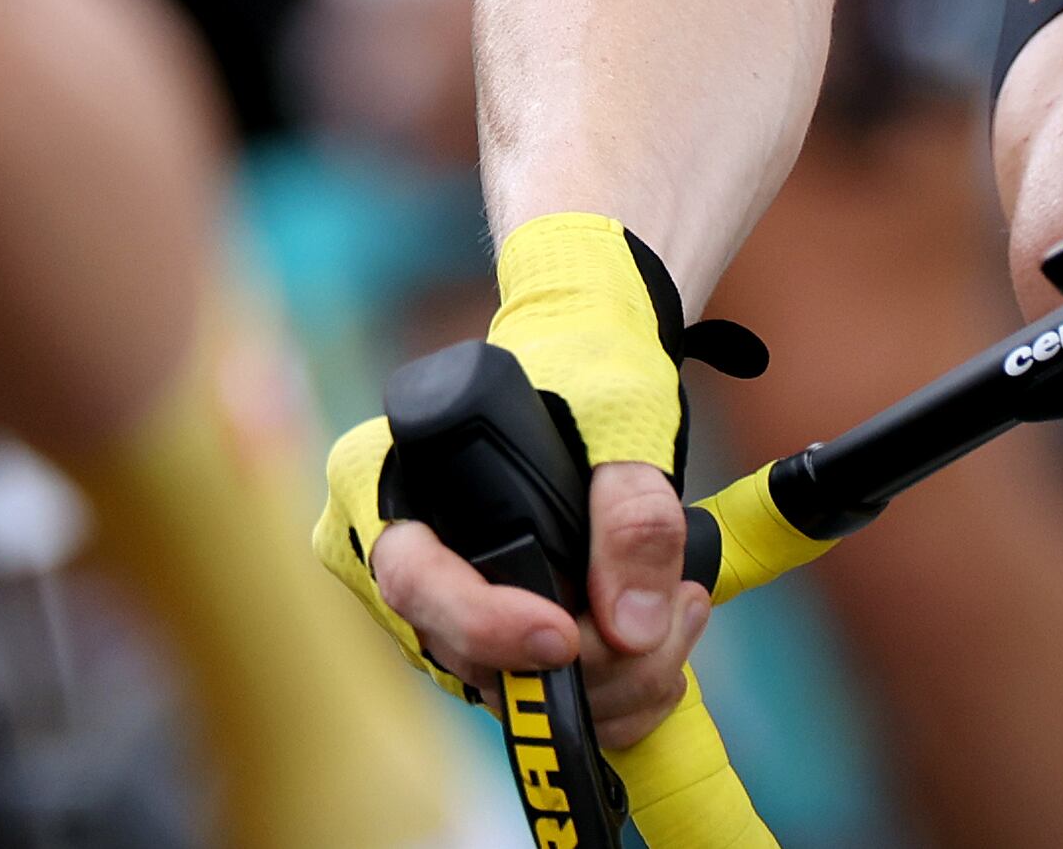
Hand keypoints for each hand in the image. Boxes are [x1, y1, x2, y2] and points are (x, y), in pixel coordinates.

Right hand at [312, 215, 712, 750]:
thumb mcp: (619, 416)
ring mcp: (432, 609)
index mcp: (381, 478)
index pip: (414, 581)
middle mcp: (391, 557)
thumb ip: (633, 511)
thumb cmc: (583, 368)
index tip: (565, 634)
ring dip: (615, 681)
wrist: (587, 365)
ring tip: (681, 611)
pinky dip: (613, 692)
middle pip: (472, 656)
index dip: (486, 624)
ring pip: (513, 691)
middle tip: (670, 616)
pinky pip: (538, 697)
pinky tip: (661, 639)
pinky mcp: (480, 643)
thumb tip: (634, 626)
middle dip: (586, 664)